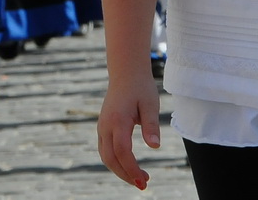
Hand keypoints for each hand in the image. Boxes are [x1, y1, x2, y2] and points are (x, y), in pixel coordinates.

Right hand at [97, 72, 161, 188]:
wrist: (125, 73)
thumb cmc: (141, 87)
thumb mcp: (151, 104)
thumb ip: (151, 125)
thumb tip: (155, 146)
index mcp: (118, 120)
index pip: (123, 152)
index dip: (132, 168)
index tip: (144, 180)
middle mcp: (106, 125)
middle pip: (111, 158)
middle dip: (125, 174)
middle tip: (143, 184)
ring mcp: (102, 126)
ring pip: (106, 156)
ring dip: (120, 170)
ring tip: (138, 178)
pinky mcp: (103, 127)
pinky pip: (105, 150)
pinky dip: (115, 161)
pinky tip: (128, 166)